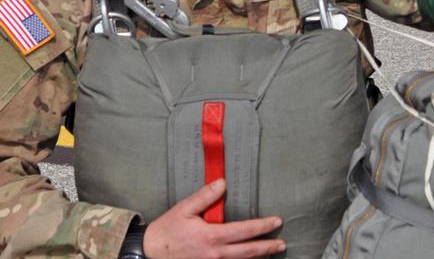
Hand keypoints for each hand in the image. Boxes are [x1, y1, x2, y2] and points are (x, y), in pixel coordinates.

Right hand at [143, 179, 285, 258]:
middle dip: (268, 247)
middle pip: (249, 252)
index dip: (263, 226)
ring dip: (259, 258)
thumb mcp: (184, 209)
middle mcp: (216, 254)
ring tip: (272, 252)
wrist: (151, 253)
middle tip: (282, 243)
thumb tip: (222, 183)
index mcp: (212, 236)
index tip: (277, 222)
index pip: (245, 231)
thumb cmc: (167, 230)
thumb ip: (205, 197)